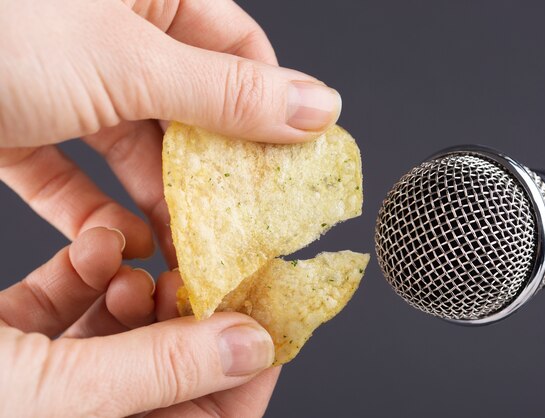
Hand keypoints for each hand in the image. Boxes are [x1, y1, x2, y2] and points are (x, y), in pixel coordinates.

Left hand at [0, 0, 341, 265]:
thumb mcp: (127, 61)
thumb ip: (227, 95)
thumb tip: (316, 107)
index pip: (239, 52)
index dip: (271, 110)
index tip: (289, 166)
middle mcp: (110, 28)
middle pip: (190, 108)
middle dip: (212, 170)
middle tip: (239, 221)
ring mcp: (64, 75)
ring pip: (134, 146)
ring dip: (156, 200)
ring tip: (182, 247)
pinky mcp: (22, 118)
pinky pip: (72, 169)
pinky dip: (93, 209)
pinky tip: (115, 243)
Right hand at [0, 227, 277, 416]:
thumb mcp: (71, 397)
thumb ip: (165, 368)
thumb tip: (253, 345)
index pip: (216, 416)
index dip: (249, 367)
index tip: (269, 308)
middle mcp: (92, 409)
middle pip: (174, 361)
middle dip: (187, 314)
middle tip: (193, 278)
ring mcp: (56, 374)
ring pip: (125, 324)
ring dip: (137, 285)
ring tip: (133, 272)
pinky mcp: (21, 331)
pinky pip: (73, 295)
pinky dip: (88, 264)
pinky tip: (95, 246)